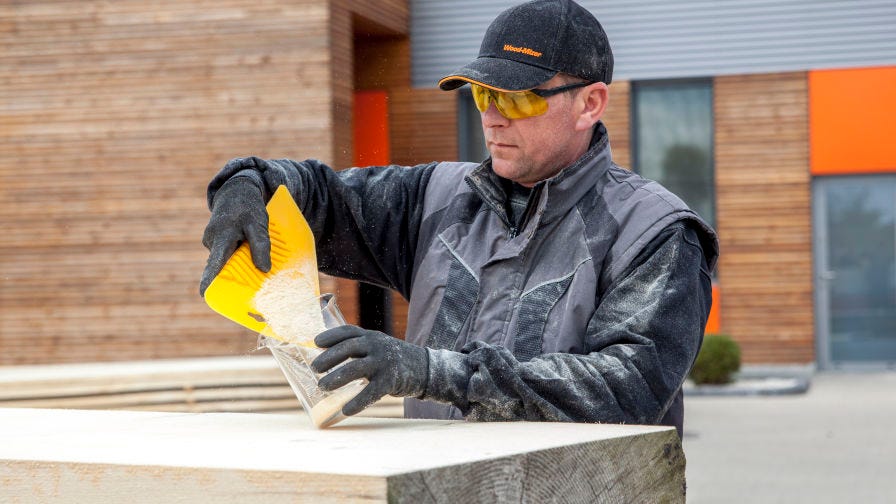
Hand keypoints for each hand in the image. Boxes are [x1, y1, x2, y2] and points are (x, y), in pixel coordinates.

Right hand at [199, 177, 270, 295]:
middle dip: (230, 279)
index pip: (214, 263)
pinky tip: (248, 256)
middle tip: (246, 292)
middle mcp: (213, 240)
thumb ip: (261, 245)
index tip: (205, 295)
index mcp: (222, 236)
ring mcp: (212, 241)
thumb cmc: (248, 207)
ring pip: (225, 260)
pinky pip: (226, 255)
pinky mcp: (216, 242)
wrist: (237, 191)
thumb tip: (264, 269)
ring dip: (237, 266)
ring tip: (254, 268)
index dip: (209, 280)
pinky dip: (236, 258)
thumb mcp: (258, 223)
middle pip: (220, 267)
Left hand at [311, 326, 428, 415]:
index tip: (316, 342)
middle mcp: (377, 346)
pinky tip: (346, 410)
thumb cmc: (393, 359)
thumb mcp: (377, 346)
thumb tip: (326, 356)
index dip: (330, 336)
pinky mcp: (391, 380)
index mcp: (371, 336)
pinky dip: (357, 402)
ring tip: (322, 387)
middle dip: (329, 358)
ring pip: (355, 368)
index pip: (347, 332)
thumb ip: (358, 348)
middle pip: (348, 348)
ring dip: (336, 378)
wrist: (424, 368)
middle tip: (315, 368)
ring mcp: (384, 362)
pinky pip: (371, 392)